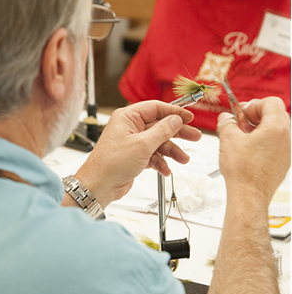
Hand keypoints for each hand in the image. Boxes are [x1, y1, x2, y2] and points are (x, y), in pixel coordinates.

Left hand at [76, 101, 201, 207]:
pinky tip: (165, 170)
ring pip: (159, 142)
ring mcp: (133, 142)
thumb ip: (162, 130)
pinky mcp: (134, 157)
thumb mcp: (143, 144)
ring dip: (172, 151)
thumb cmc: (111, 163)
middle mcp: (130, 128)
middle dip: (178, 132)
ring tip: (183, 159)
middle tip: (195, 136)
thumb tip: (176, 119)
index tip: (189, 117)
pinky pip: (153, 155)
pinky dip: (160, 162)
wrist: (99, 185)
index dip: (174, 112)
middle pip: (160, 125)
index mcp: (128, 117)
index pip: (155, 108)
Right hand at [217, 97, 290, 206]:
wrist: (249, 196)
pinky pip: (277, 144)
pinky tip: (248, 150)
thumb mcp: (228, 139)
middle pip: (275, 114)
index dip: (253, 105)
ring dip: (259, 129)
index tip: (241, 114)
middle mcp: (287, 137)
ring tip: (242, 138)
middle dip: (255, 116)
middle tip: (240, 124)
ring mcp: (287, 150)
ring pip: (276, 129)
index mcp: (277, 127)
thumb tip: (226, 119)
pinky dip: (264, 142)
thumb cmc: (243, 172)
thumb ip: (227, 122)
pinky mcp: (284, 161)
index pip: (270, 102)